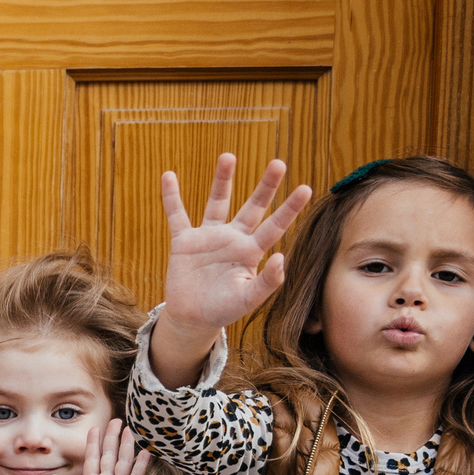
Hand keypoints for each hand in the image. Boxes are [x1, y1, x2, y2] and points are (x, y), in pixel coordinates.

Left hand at [50, 419, 148, 474]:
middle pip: (109, 455)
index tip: (95, 428)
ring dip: (126, 446)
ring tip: (130, 429)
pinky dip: (141, 464)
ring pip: (123, 461)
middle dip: (112, 437)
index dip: (93, 443)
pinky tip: (145, 451)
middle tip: (117, 420)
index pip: (92, 458)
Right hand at [156, 154, 312, 343]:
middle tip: (278, 163)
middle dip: (266, 186)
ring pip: (218, 203)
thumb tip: (281, 258)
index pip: (274, 226)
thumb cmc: (223, 310)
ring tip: (228, 156)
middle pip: (253, 207)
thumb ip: (266, 282)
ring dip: (222, 180)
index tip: (305, 188)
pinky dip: (171, 197)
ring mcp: (209, 237)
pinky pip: (177, 215)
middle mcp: (233, 238)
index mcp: (251, 251)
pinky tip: (168, 176)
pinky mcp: (184, 241)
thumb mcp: (247, 300)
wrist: (192, 318)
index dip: (289, 208)